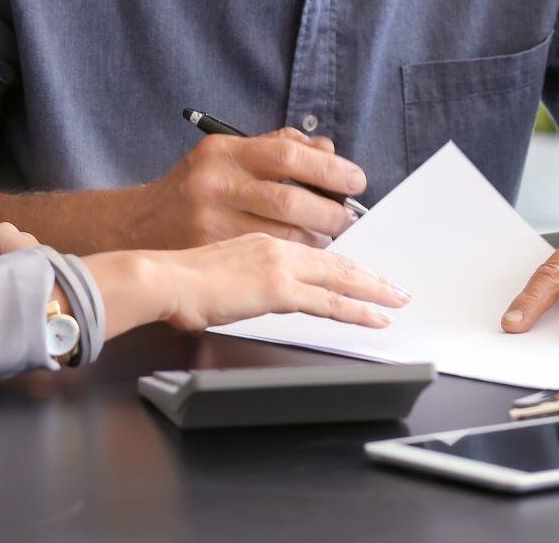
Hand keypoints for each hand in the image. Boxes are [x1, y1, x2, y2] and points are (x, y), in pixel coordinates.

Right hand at [93, 234, 408, 332]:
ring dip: (373, 291)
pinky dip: (356, 311)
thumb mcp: (222, 261)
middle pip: (338, 261)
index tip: (367, 273)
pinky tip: (373, 318)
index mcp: (265, 240)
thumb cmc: (181, 276)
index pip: (318, 252)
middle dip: (372, 276)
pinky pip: (328, 302)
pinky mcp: (277, 289)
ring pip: (340, 277)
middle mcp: (278, 247)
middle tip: (397, 288)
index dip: (347, 264)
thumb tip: (258, 285)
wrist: (162, 277)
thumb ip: (248, 268)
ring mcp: (280, 266)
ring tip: (396, 301)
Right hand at [134, 128, 366, 248]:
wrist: (137, 226)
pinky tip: (307, 253)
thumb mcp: (227, 155)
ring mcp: (210, 222)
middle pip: (288, 199)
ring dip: (316, 237)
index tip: (355, 180)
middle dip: (329, 211)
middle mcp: (215, 184)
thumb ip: (278, 147)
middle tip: (348, 217)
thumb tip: (328, 153)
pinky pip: (266, 256)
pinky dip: (295, 254)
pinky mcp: (209, 254)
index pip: (286, 154)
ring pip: (281, 233)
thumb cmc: (193, 189)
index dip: (328, 169)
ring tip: (329, 235)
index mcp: (223, 152)